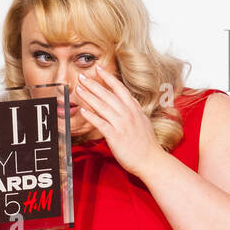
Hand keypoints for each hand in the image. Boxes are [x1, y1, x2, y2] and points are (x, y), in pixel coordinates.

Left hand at [72, 64, 161, 179]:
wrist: (150, 160)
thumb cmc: (146, 144)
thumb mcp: (143, 121)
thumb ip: (135, 110)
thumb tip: (130, 102)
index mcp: (134, 108)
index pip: (119, 88)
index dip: (108, 78)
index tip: (98, 69)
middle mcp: (127, 113)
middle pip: (107, 95)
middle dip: (93, 84)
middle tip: (81, 76)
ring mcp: (121, 124)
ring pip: (102, 106)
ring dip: (89, 96)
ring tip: (78, 89)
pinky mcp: (115, 136)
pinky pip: (100, 123)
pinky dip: (91, 116)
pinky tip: (83, 110)